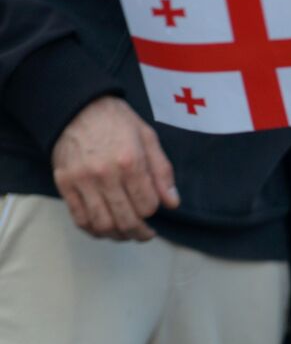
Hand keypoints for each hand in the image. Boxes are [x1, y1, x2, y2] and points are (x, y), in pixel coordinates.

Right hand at [52, 96, 179, 240]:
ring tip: (127, 234)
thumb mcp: (148, 139)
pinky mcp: (64, 184)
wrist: (78, 108)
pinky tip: (105, 229)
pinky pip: (79, 218)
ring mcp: (82, 181)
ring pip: (103, 224)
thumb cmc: (118, 122)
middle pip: (126, 220)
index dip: (153, 211)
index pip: (147, 205)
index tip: (152, 207)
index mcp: (130, 162)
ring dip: (118, 236)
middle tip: (145, 234)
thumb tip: (173, 203)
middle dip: (140, 233)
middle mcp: (105, 174)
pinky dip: (94, 230)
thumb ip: (162, 172)